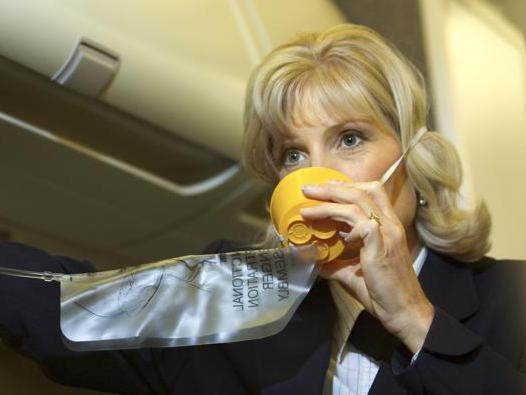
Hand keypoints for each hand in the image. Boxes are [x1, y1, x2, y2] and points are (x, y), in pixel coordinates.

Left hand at [301, 181, 433, 352]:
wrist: (404, 311)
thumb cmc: (383, 293)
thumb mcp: (354, 274)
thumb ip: (337, 264)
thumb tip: (315, 260)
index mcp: (387, 227)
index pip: (371, 193)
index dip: (348, 186)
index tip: (326, 187)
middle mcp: (390, 225)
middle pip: (363, 191)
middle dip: (332, 187)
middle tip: (309, 189)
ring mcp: (388, 234)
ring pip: (358, 203)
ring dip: (329, 201)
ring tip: (308, 207)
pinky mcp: (382, 246)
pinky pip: (362, 225)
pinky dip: (344, 224)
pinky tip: (335, 235)